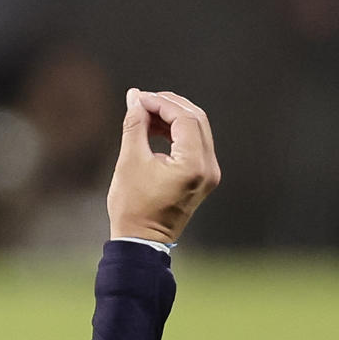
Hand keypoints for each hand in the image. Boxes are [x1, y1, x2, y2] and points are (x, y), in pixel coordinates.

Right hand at [107, 88, 220, 242]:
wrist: (141, 241)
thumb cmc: (132, 207)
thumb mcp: (130, 162)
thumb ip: (135, 125)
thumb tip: (135, 98)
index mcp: (193, 165)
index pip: (184, 119)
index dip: (160, 103)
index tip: (138, 99)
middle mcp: (208, 167)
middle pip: (196, 119)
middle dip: (169, 105)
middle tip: (142, 99)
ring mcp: (209, 173)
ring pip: (197, 129)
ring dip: (173, 116)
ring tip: (146, 112)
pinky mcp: (203, 177)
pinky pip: (195, 144)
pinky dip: (177, 132)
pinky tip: (156, 128)